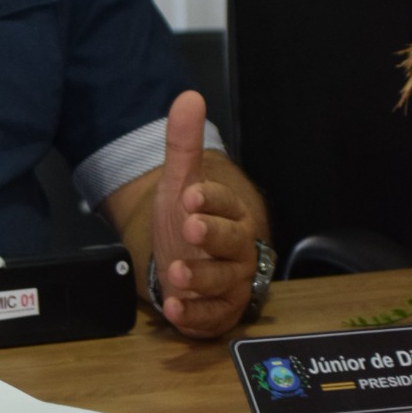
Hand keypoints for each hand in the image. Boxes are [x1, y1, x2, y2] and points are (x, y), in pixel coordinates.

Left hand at [149, 91, 257, 339]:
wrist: (188, 259)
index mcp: (233, 213)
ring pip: (223, 282)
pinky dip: (193, 315)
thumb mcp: (180, 182)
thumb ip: (183, 144)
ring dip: (200, 279)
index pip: (226, 203)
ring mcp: (230, 283)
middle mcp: (237, 249)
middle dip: (212, 235)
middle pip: (232, 242)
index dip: (210, 199)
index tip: (189, 194)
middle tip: (190, 227)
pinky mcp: (219, 312)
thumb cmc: (190, 220)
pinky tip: (174, 309)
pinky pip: (212, 316)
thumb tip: (189, 96)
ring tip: (175, 273)